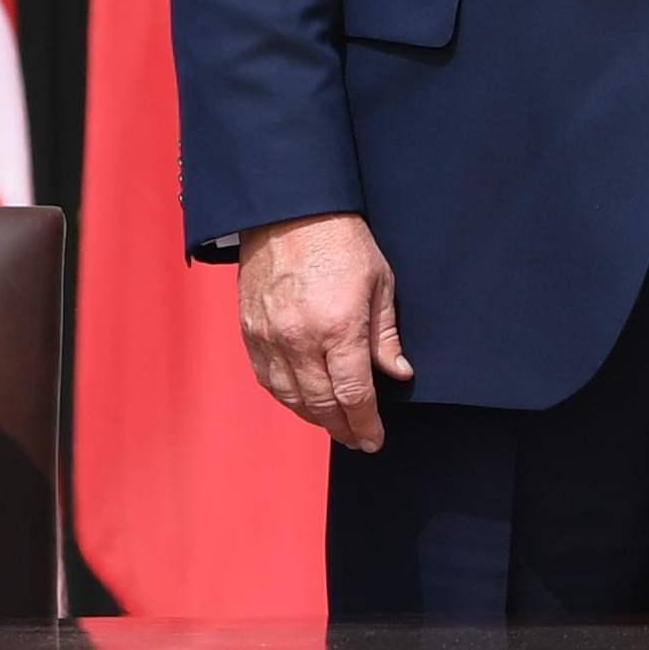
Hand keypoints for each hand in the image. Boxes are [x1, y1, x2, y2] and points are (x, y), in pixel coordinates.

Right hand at [238, 211, 409, 454]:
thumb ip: (386, 336)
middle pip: (321, 405)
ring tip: (333, 423)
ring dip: (314, 418)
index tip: (374, 439)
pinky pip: (267, 379)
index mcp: (338, 327)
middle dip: (343, 428)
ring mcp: (270, 337)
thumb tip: (398, 374)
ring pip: (291, 398)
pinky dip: (287, 397)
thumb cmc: (340, 240)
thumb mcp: (380, 283)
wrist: (288, 209)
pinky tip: (302, 400)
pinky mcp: (250, 331)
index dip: (366, 424)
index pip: (354, 395)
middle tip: (358, 438)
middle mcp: (300, 339)